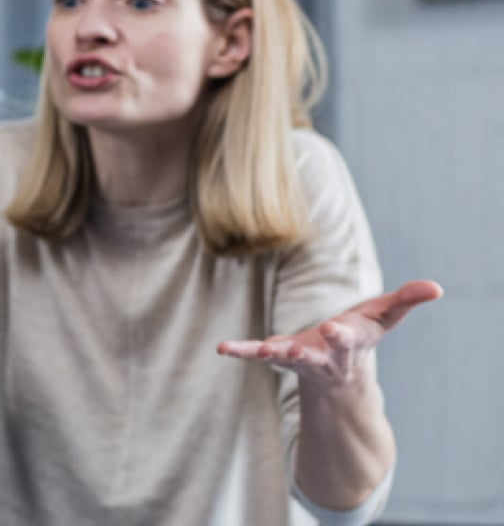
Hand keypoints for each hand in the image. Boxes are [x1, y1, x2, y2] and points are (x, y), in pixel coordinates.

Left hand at [217, 280, 442, 388]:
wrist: (340, 371)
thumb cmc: (363, 334)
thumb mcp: (385, 316)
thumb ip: (407, 300)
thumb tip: (436, 287)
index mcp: (350, 343)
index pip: (348, 339)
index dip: (342, 335)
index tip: (336, 327)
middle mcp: (324, 356)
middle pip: (319, 354)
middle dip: (312, 350)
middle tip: (300, 347)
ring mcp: (299, 358)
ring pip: (285, 357)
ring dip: (273, 354)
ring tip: (258, 351)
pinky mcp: (278, 354)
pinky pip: (256, 352)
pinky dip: (241, 350)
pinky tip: (222, 348)